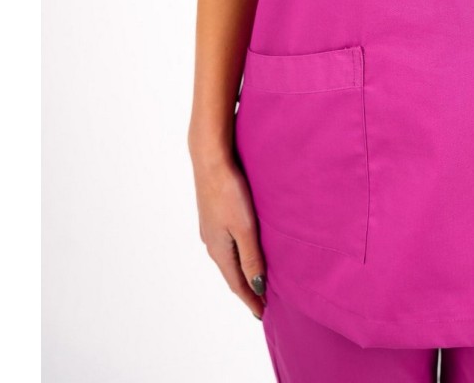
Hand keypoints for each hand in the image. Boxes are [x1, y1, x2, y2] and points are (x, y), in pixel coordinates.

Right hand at [190, 149, 267, 319]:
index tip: (262, 314)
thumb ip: (251, 257)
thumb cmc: (228, 191)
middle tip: (262, 303)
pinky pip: (228, 244)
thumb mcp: (244, 227)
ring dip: (242, 271)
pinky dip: (238, 254)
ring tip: (256, 280)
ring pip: (229, 258)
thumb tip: (257, 287)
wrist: (210, 160)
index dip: (250, 299)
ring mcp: (211, 229)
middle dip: (246, 289)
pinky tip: (245, 250)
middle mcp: (211, 242)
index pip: (237, 283)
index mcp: (219, 250)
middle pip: (231, 273)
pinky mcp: (214, 215)